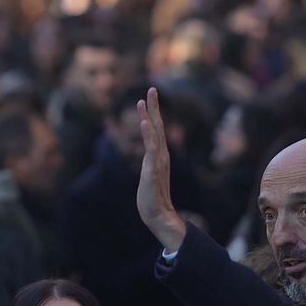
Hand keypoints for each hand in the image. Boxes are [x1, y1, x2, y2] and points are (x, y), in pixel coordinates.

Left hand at [135, 87, 186, 252]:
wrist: (159, 216)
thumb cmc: (153, 200)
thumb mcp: (150, 178)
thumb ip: (151, 168)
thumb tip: (151, 164)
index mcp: (160, 156)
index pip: (156, 130)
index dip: (153, 113)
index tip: (149, 96)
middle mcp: (161, 155)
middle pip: (158, 126)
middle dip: (154, 107)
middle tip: (151, 88)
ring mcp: (158, 161)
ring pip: (154, 133)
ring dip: (149, 115)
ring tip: (144, 99)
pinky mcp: (153, 169)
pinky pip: (151, 148)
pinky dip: (149, 134)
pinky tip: (146, 122)